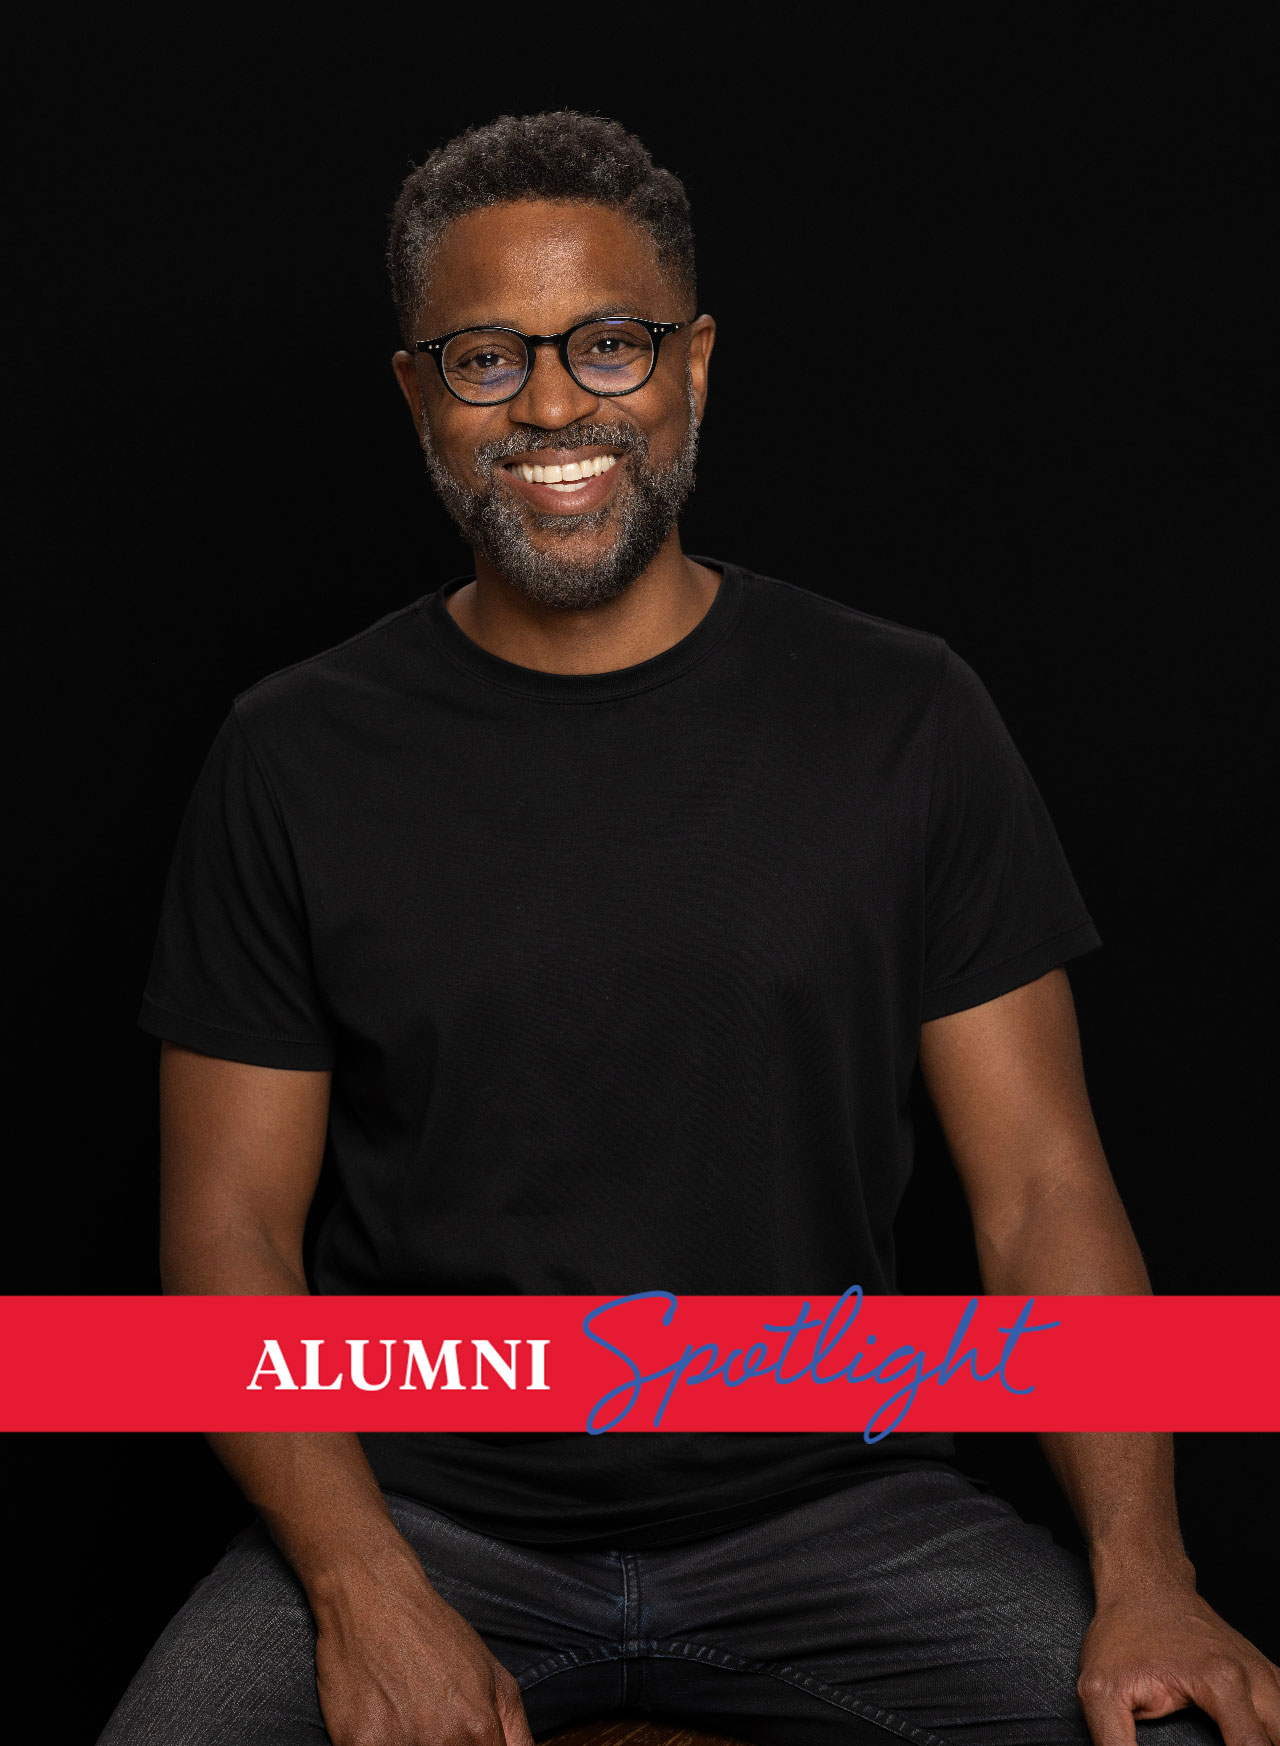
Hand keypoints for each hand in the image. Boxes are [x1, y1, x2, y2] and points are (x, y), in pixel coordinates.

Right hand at [312, 1550, 534, 1745]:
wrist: (372, 1598)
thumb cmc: (433, 1633)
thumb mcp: (494, 1675)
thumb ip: (516, 1733)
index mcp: (477, 1727)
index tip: (465, 1736)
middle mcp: (439, 1741)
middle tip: (432, 1719)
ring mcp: (395, 1745)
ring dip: (409, 1744)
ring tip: (406, 1714)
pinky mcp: (356, 1744)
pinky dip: (377, 1740)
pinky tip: (380, 1713)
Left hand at [1078, 1585, 1279, 1745]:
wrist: (1144, 1582)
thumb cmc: (1123, 1632)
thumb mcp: (1100, 1689)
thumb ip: (1114, 1742)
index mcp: (1223, 1683)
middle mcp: (1253, 1678)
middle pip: (1279, 1738)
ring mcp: (1264, 1674)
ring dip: (1271, 1739)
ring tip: (1238, 1745)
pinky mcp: (1266, 1675)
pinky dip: (1275, 1730)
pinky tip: (1259, 1737)